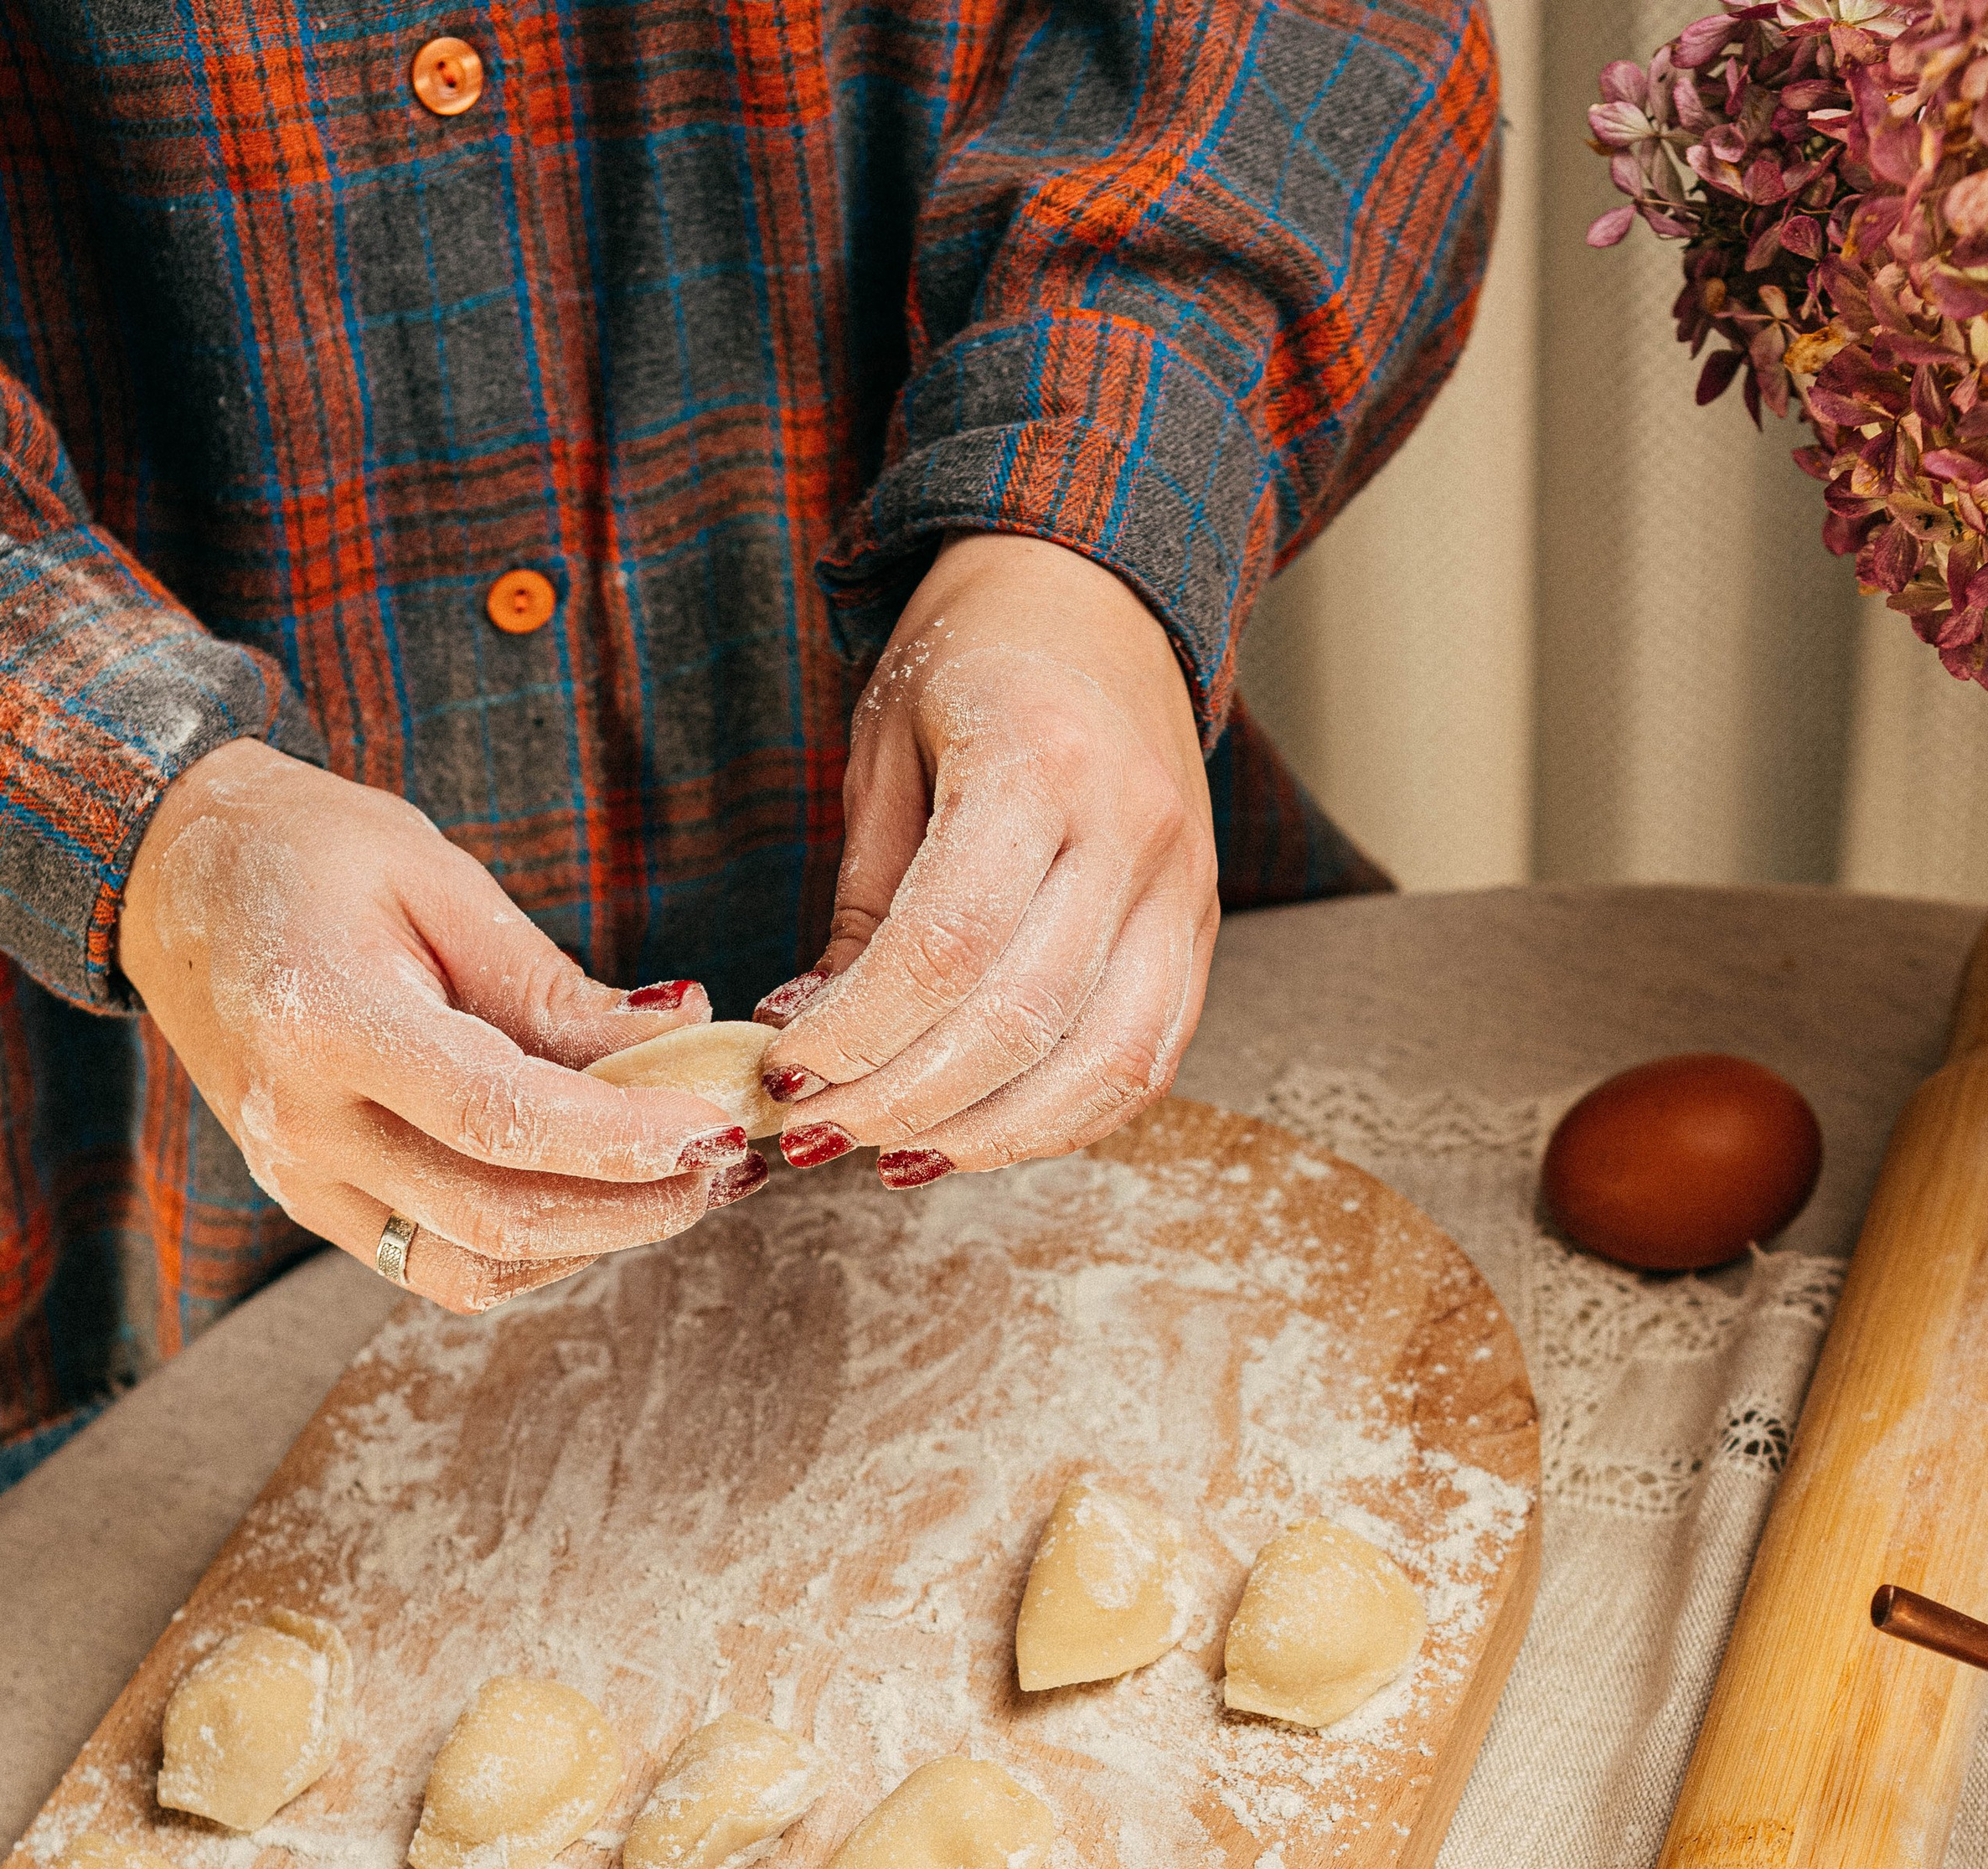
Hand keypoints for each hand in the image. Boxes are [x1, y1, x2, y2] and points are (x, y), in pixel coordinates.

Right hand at [119, 740, 760, 1312]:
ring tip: (682, 1185)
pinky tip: (599, 1197)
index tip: (715, 1128)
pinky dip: (535, 1250)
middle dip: (633, 1206)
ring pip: (472, 1269)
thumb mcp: (434, 880)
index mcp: (324, 1021)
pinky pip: (438, 1266)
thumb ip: (549, 984)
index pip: (497, 1117)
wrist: (171, 881)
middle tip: (726, 1165)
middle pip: (494, 1218)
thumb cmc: (307, 854)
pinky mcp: (314, 1206)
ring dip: (595, 1242)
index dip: (621, 1139)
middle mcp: (302, 1123)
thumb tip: (683, 1035)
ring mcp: (299, 1181)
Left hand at [762, 534, 1218, 1184]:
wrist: (1097, 595)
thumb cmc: (973, 661)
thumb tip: (816, 1039)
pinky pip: (1145, 1062)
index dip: (861, 1034)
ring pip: (1103, 1063)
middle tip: (817, 1131)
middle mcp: (1132, 831)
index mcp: (1039, 760)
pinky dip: (1059, 1120)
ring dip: (988, 1136)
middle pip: (1021, 1020)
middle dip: (903, 1101)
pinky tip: (978, 1135)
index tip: (787, 1072)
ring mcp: (1184, 889)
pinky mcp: (1201, 933)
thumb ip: (864, 900)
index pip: (947, 946)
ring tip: (895, 1153)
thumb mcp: (884, 751)